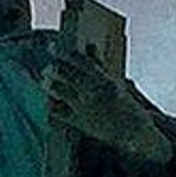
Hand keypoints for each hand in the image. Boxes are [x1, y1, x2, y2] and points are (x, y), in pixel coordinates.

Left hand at [45, 53, 169, 174]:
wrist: (132, 130)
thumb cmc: (124, 104)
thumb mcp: (114, 80)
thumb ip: (98, 64)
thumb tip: (89, 46)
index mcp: (103, 79)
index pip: (80, 61)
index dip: (63, 52)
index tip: (51, 47)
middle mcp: (92, 91)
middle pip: (66, 73)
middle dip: (54, 68)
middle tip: (46, 67)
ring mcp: (84, 106)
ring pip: (59, 89)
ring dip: (49, 83)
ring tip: (43, 80)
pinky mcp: (78, 121)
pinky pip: (58, 111)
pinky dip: (51, 104)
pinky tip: (47, 100)